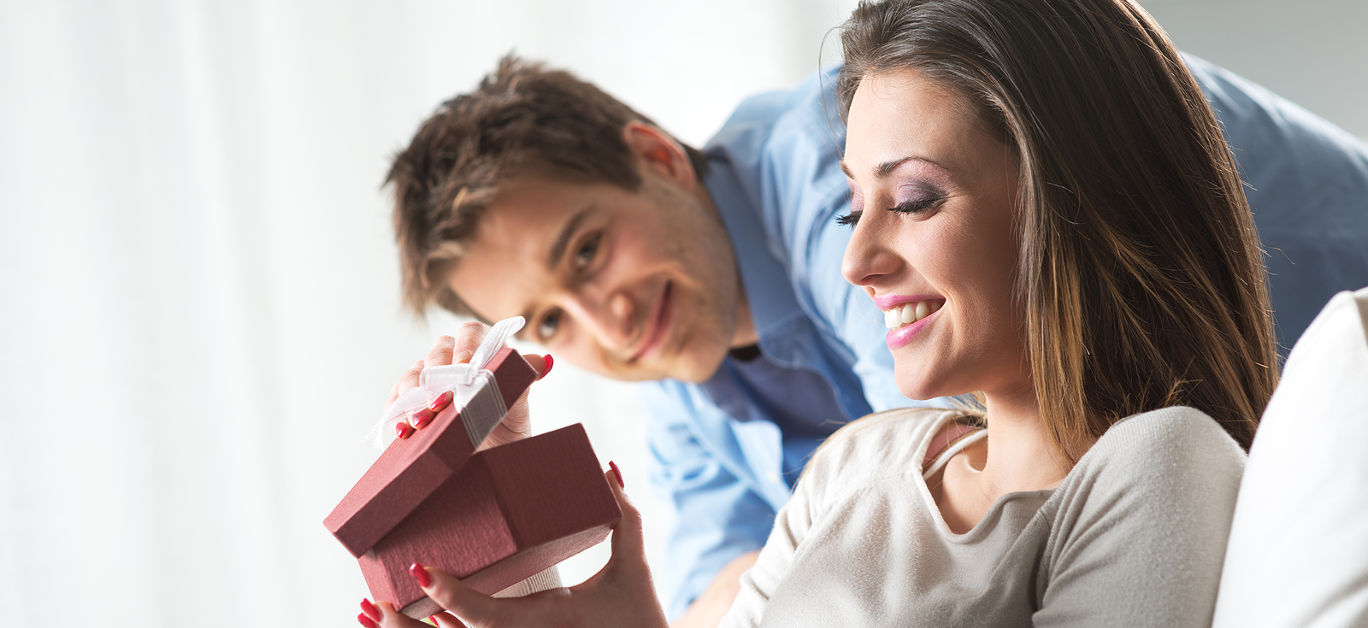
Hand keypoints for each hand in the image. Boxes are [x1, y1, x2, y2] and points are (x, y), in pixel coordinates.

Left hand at [360, 467, 668, 627]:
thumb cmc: (640, 616)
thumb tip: (609, 469)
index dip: (451, 595)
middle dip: (405, 626)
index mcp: (545, 620)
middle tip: (373, 599)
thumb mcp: (633, 566)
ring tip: (370, 608)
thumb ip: (623, 517)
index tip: (421, 572)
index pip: (486, 614)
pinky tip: (398, 621)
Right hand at [384, 321, 550, 449]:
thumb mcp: (518, 413)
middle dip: (437, 376)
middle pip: (438, 351)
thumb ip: (523, 384)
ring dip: (415, 396)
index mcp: (484, 354)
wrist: (487, 465)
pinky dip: (397, 411)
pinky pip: (398, 398)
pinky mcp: (411, 402)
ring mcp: (431, 381)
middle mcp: (454, 362)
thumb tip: (544, 362)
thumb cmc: (506, 434)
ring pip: (414, 374)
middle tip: (441, 403)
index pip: (471, 332)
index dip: (466, 345)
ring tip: (422, 421)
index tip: (464, 367)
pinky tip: (403, 429)